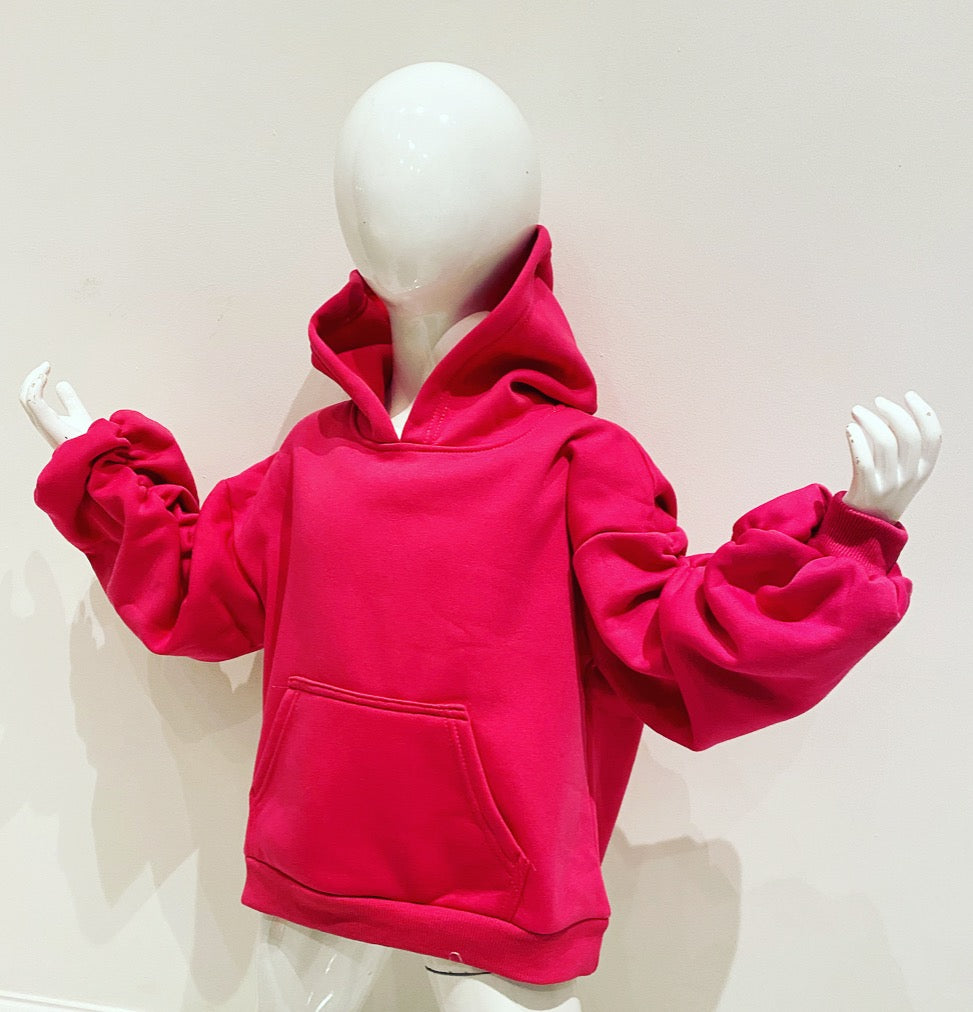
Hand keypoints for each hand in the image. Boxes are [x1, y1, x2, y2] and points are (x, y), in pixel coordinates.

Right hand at [20, 362, 93, 448]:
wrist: (101, 457)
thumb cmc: (90, 442)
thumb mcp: (79, 414)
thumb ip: (70, 401)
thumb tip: (61, 384)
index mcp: (45, 421)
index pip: (30, 399)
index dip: (35, 382)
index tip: (47, 368)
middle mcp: (42, 424)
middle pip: (25, 397)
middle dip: (32, 378)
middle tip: (46, 366)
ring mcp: (45, 426)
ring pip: (27, 398)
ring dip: (33, 380)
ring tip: (44, 370)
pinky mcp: (51, 426)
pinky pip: (34, 403)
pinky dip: (36, 387)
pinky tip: (44, 378)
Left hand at [844, 391, 940, 523]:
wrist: (866, 525)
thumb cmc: (883, 489)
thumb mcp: (904, 472)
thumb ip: (903, 448)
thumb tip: (889, 412)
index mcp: (923, 470)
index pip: (933, 436)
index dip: (924, 412)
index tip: (909, 395)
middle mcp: (910, 477)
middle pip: (908, 435)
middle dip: (893, 412)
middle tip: (877, 401)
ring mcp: (890, 484)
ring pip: (884, 443)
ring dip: (870, 421)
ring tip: (856, 412)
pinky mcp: (868, 489)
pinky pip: (863, 459)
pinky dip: (856, 439)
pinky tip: (850, 429)